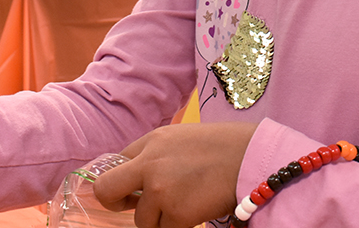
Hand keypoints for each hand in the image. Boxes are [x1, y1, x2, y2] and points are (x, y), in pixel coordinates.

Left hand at [94, 122, 257, 227]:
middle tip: (131, 207)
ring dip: (161, 218)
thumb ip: (156, 155)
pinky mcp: (176, 213)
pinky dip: (180, 225)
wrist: (251, 156)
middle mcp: (149, 163)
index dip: (121, 180)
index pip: (116, 162)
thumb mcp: (181, 138)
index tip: (128, 191)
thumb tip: (138, 180)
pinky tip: (196, 209)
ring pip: (142, 219)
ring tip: (186, 203)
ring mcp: (160, 189)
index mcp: (151, 140)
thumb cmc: (222, 147)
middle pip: (107, 190)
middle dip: (115, 203)